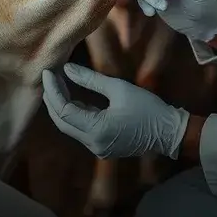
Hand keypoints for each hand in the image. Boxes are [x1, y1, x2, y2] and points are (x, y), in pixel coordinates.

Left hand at [41, 64, 189, 159]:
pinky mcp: (102, 146)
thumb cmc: (147, 108)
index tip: (48, 72)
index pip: (64, 110)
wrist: (168, 132)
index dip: (53, 91)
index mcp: (95, 130)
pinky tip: (75, 97)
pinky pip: (82, 130)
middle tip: (50, 77)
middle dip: (53, 99)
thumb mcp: (119, 89)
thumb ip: (90, 80)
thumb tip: (66, 69)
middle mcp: (92, 143)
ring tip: (59, 84)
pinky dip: (76, 114)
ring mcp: (97, 147)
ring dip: (63, 106)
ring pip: (71, 127)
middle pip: (62, 121)